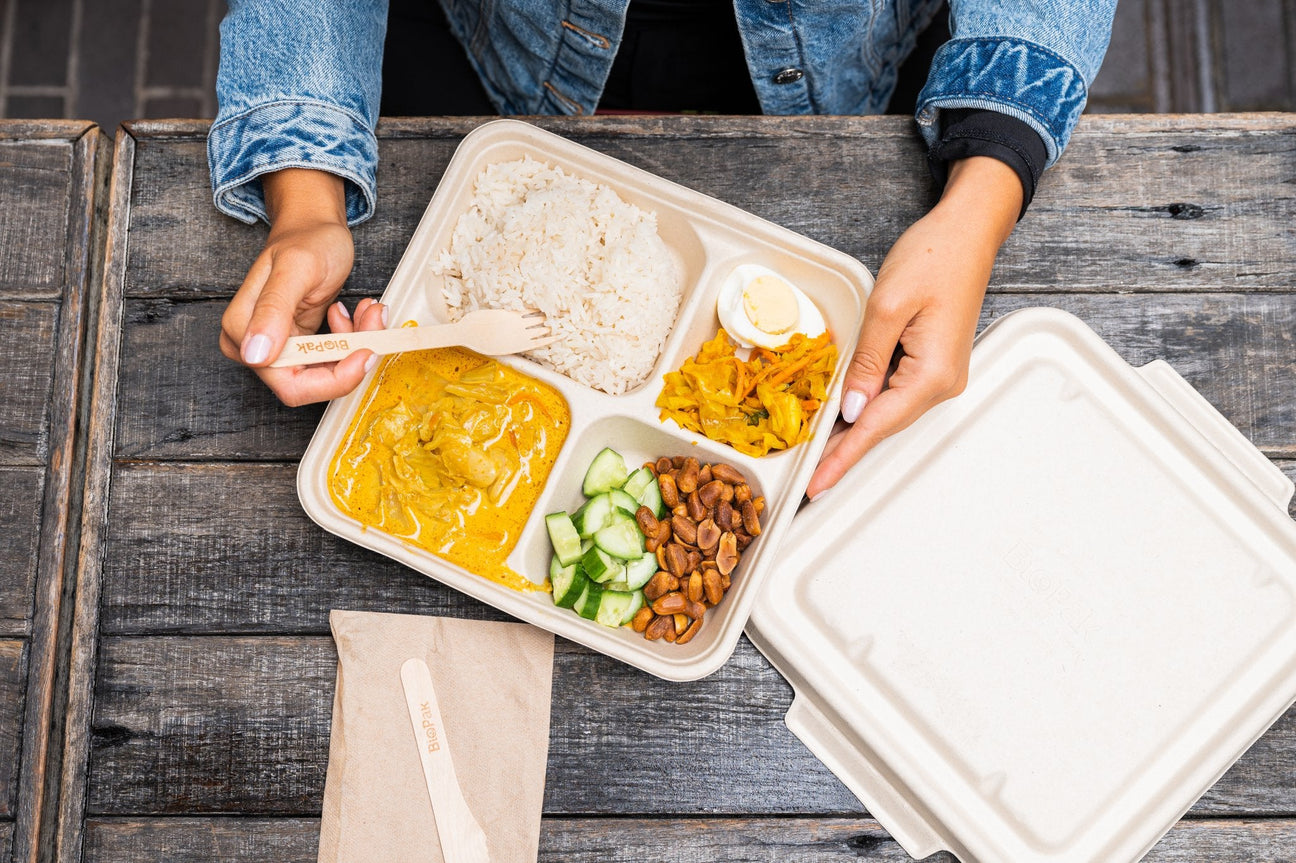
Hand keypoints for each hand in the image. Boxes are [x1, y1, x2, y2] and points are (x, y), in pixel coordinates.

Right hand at [219, 168, 384, 404]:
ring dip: (355, 345)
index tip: (365, 351)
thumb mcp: (296, 268)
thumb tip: (255, 354)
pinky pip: (331, 359)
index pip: (290, 384)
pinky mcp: (298, 345)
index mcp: (243, 330)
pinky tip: (355, 313)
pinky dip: (352, 339)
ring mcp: (276, 348)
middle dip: (348, 359)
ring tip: (368, 313)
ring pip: (326, 373)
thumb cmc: (305, 239)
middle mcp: (254, 346)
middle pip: (310, 385)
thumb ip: (274, 309)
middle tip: (373, 325)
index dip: (333, 378)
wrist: (314, 227)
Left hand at [806, 157, 1022, 497]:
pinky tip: (844, 414)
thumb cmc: (933, 257)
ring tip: (818, 450)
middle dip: (845, 449)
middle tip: (808, 473)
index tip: (818, 483)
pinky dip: (867, 405)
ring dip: (854, 430)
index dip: (843, 456)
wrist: (966, 232)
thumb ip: (867, 361)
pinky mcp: (933, 363)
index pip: (877, 426)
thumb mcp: (888, 306)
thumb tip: (853, 409)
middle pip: (884, 425)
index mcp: (933, 374)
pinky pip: (894, 393)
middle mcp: (942, 383)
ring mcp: (940, 375)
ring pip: (888, 411)